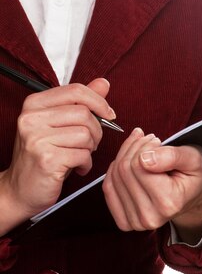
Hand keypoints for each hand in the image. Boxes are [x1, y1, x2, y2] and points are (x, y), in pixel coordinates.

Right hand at [0, 78, 114, 233]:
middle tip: (91, 143)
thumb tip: (103, 83)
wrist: (20, 190)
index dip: (98, 101)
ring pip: (85, 134)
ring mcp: (37, 139)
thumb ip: (81, 102)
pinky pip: (83, 155)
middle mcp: (32, 119)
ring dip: (90, 148)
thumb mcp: (60, 123)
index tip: (108, 113)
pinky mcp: (46, 160)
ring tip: (80, 156)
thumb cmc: (44, 155)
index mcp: (35, 104)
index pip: (75, 90)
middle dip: (96, 130)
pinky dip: (86, 163)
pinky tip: (77, 167)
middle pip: (83, 113)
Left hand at [103, 128, 201, 243]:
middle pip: (125, 170)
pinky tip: (129, 163)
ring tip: (142, 150)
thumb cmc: (193, 173)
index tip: (157, 140)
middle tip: (149, 142)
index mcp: (169, 202)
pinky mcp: (125, 222)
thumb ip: (171, 156)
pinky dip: (115, 170)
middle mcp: (150, 217)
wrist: (192, 194)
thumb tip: (144, 159)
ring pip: (114, 176)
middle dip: (134, 148)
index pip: (139, 164)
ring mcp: (136, 222)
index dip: (145, 145)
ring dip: (125, 155)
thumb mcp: (193, 157)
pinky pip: (108, 189)